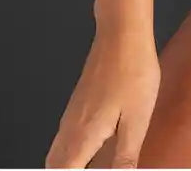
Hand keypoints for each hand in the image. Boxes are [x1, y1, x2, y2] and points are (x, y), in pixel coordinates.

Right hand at [44, 26, 159, 168]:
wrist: (122, 33)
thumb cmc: (132, 71)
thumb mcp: (137, 121)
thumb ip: (126, 158)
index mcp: (82, 137)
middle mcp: (70, 128)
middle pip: (54, 165)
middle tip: (91, 169)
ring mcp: (72, 115)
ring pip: (57, 153)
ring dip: (67, 165)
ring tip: (90, 165)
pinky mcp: (78, 104)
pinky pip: (65, 139)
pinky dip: (70, 154)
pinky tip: (91, 153)